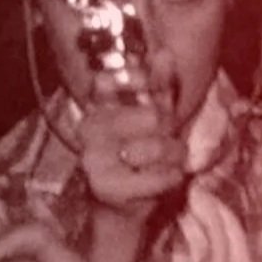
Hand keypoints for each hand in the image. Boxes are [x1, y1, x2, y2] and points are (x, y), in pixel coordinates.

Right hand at [77, 52, 187, 219]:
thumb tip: (166, 53)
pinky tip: (163, 179)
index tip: (154, 93)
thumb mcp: (151, 118)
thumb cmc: (137, 156)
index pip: (110, 79)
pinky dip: (171, 178)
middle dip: (170, 131)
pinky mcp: (105, 186)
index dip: (139, 80)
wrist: (119, 209)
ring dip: (173, 157)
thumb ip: (158, 87)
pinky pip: (159, 175)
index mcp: (95, 107)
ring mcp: (93, 158)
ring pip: (158, 147)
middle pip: (152, 116)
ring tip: (166, 162)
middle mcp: (88, 129)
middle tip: (167, 141)